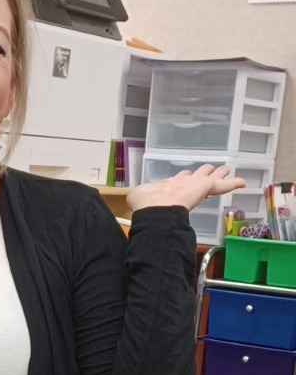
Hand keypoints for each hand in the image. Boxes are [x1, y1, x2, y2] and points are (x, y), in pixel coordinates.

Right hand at [126, 164, 246, 212]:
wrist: (154, 206)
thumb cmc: (146, 204)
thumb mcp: (139, 200)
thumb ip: (140, 200)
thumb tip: (133, 203)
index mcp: (167, 187)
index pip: (178, 180)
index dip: (183, 179)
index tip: (186, 176)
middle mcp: (182, 182)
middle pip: (195, 174)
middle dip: (202, 171)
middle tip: (209, 168)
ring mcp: (195, 183)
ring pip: (210, 176)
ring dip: (218, 173)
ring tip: (225, 169)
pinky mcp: (206, 185)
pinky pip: (222, 184)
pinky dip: (232, 183)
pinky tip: (242, 182)